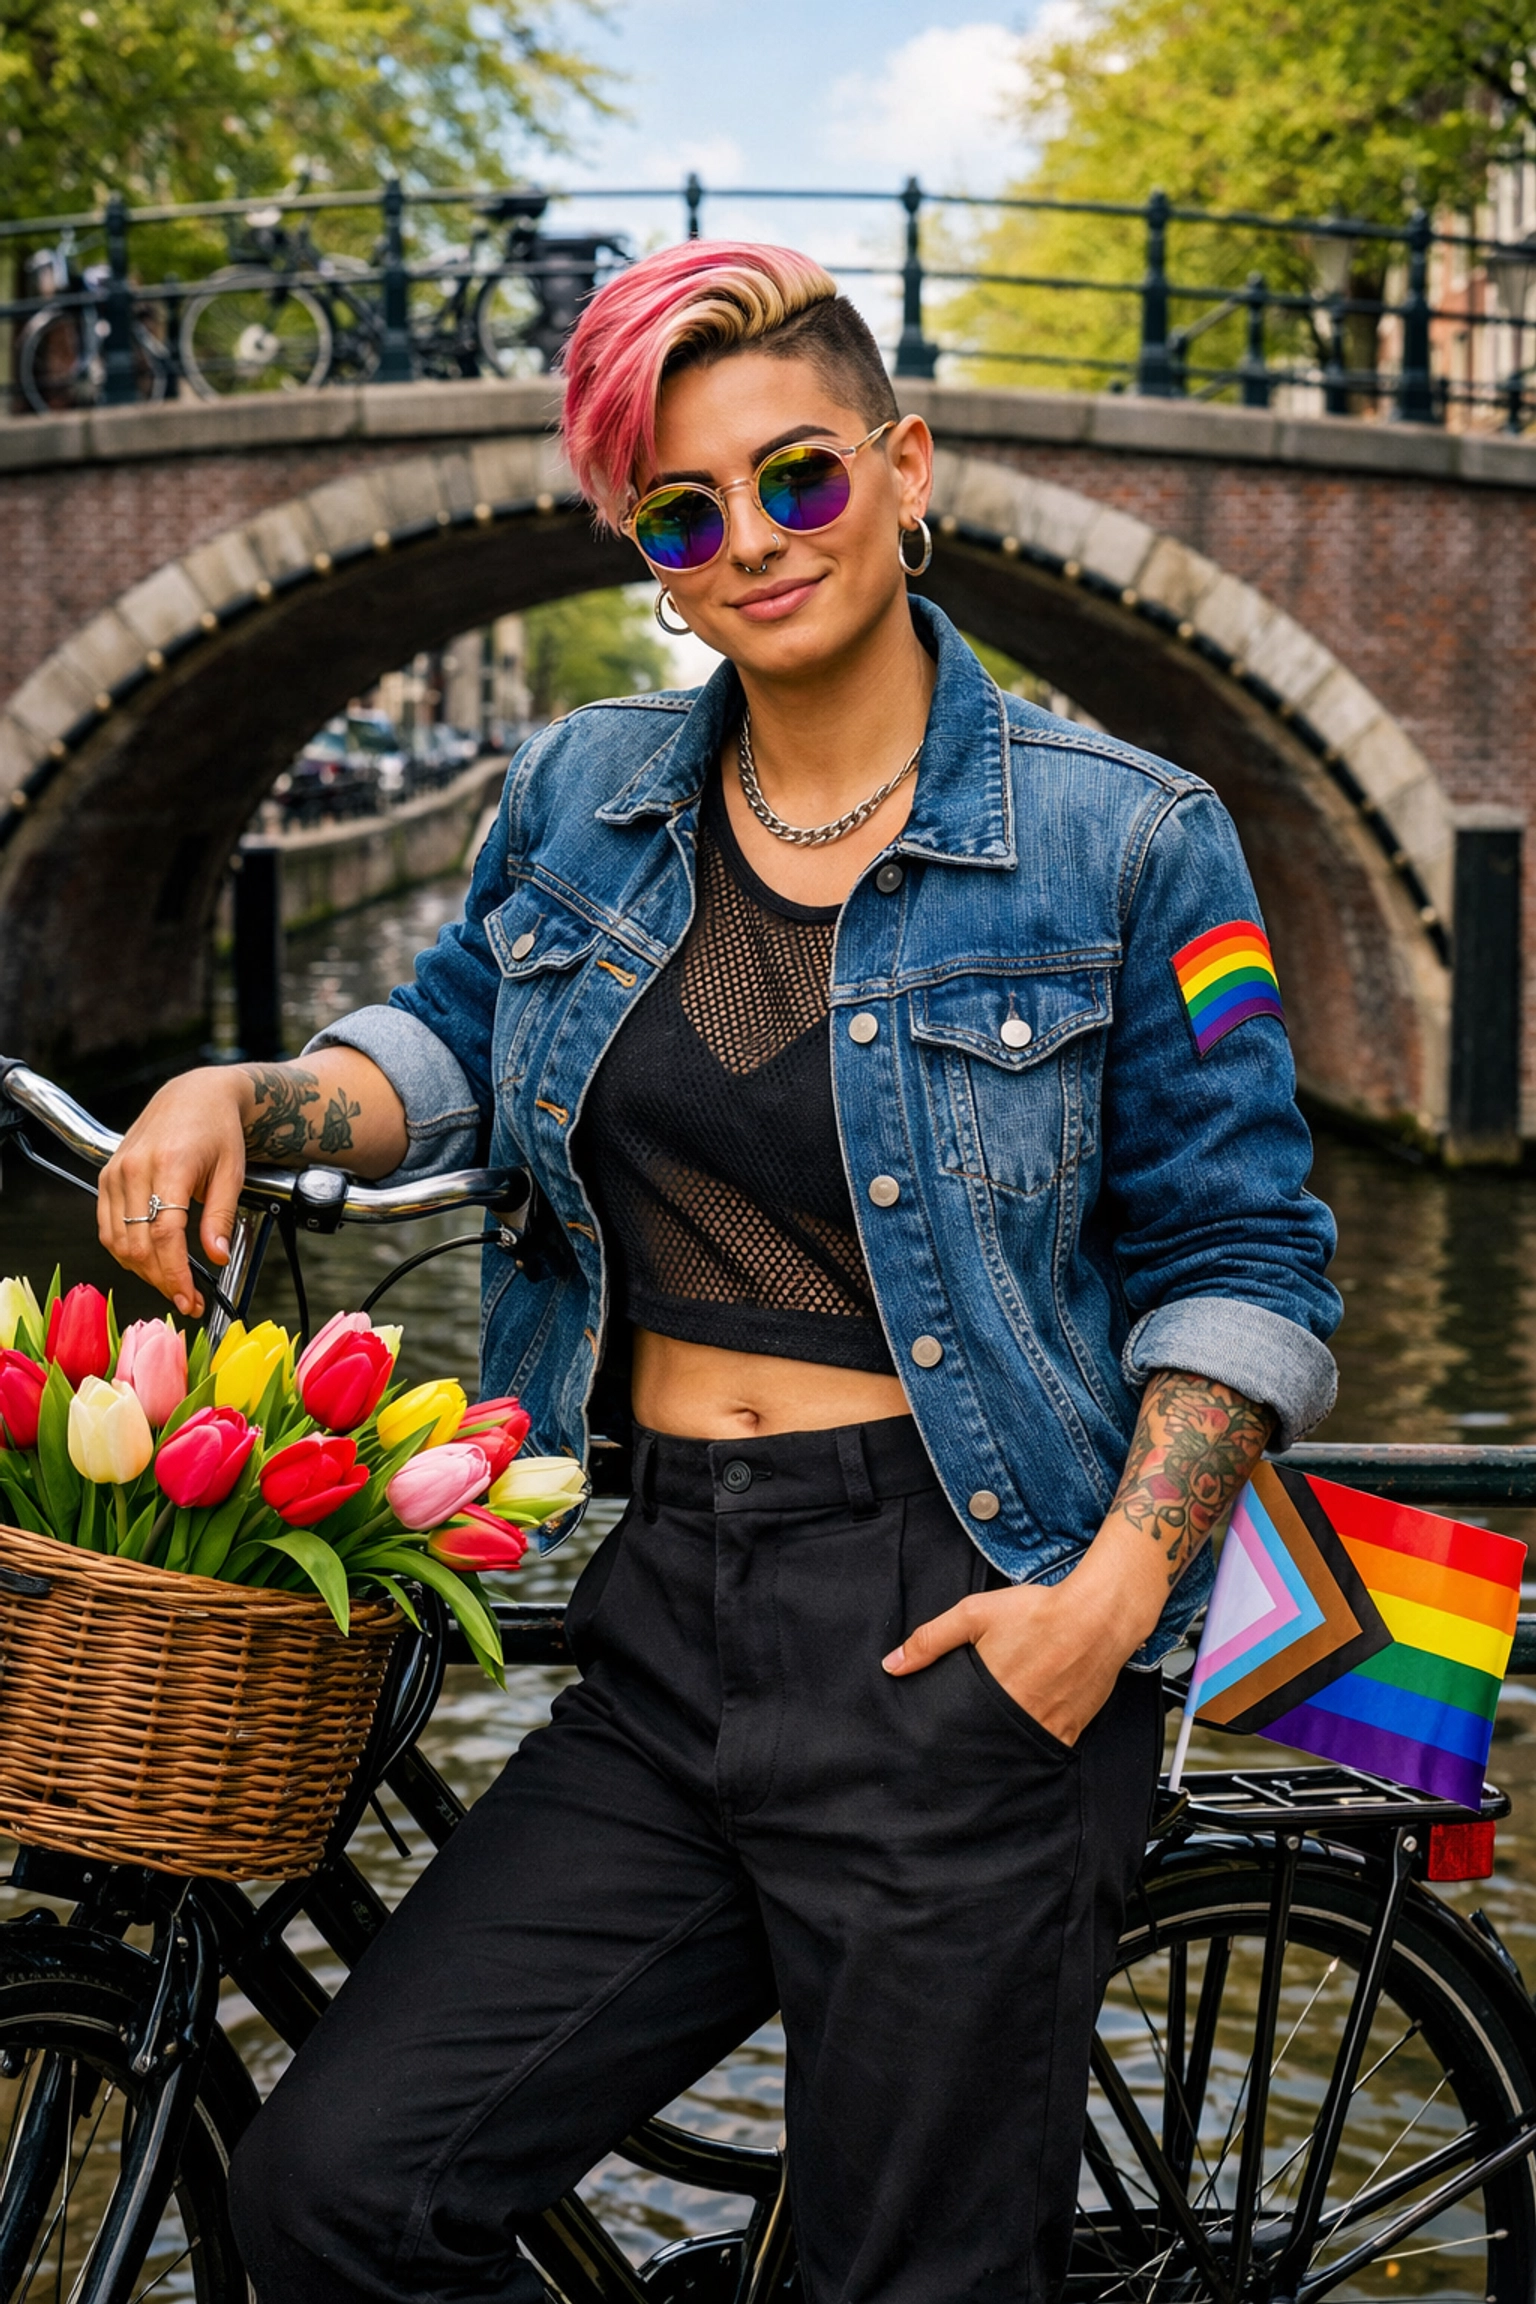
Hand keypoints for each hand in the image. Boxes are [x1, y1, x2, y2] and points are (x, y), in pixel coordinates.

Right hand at [98, 1068, 248, 1316]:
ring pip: (118, 1240)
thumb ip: (221, 1216)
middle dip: (161, 1279)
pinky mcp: (106, 1176)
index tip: (188, 1297)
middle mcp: (134, 1168)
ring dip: (142, 1270)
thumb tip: (217, 1257)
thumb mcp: (232, 1172)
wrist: (194, 1096)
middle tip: (186, 1299)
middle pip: (138, 1243)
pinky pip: (107, 1226)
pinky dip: (125, 1251)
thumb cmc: (217, 1130)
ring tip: (170, 1283)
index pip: (164, 1234)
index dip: (174, 1273)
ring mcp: (115, 1172)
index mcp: (170, 1165)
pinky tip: (148, 1262)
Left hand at [882, 1574, 1127, 1748]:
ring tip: (990, 1736)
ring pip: (1015, 1750)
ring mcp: (1049, 1728)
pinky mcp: (1072, 1730)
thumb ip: (931, 1640)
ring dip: (1001, 1746)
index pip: (958, 1732)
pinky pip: (1045, 1747)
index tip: (932, 1741)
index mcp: (992, 1695)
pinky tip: (1025, 1728)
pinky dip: (1032, 1743)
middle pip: (985, 1745)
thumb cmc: (1038, 1611)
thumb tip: (891, 1665)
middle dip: (971, 1744)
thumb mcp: (974, 1614)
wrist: (1098, 1616)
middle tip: (959, 1740)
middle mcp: (1021, 1719)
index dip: (944, 1737)